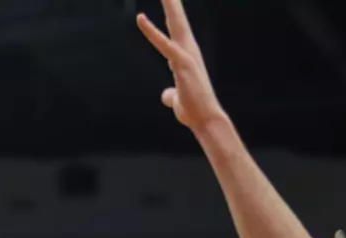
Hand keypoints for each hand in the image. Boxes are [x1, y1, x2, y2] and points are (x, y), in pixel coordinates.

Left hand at [137, 0, 228, 133]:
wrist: (204, 119)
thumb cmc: (192, 110)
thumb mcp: (177, 100)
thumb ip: (171, 94)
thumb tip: (166, 95)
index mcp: (184, 56)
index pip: (175, 30)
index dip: (170, 15)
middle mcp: (188, 50)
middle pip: (177, 20)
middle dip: (172, 2)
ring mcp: (186, 55)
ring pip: (175, 24)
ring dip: (170, 5)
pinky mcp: (182, 63)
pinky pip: (164, 44)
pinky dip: (152, 31)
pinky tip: (141, 18)